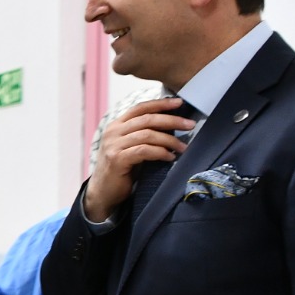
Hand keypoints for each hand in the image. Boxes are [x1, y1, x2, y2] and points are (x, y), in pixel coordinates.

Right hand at [84, 98, 197, 222]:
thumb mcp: (131, 146)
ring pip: (148, 135)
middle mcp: (113, 132)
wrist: (103, 192)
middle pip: (147, 119)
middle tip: (190, 125)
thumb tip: (172, 125)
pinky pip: (144, 151)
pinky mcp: (117, 159)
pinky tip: (170, 157)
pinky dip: (160, 153)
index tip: (179, 103)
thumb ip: (143, 134)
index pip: (140, 108)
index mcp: (116, 125)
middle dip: (171, 120)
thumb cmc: (122, 169)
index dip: (160, 104)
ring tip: (183, 147)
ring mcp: (113, 145)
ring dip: (170, 140)